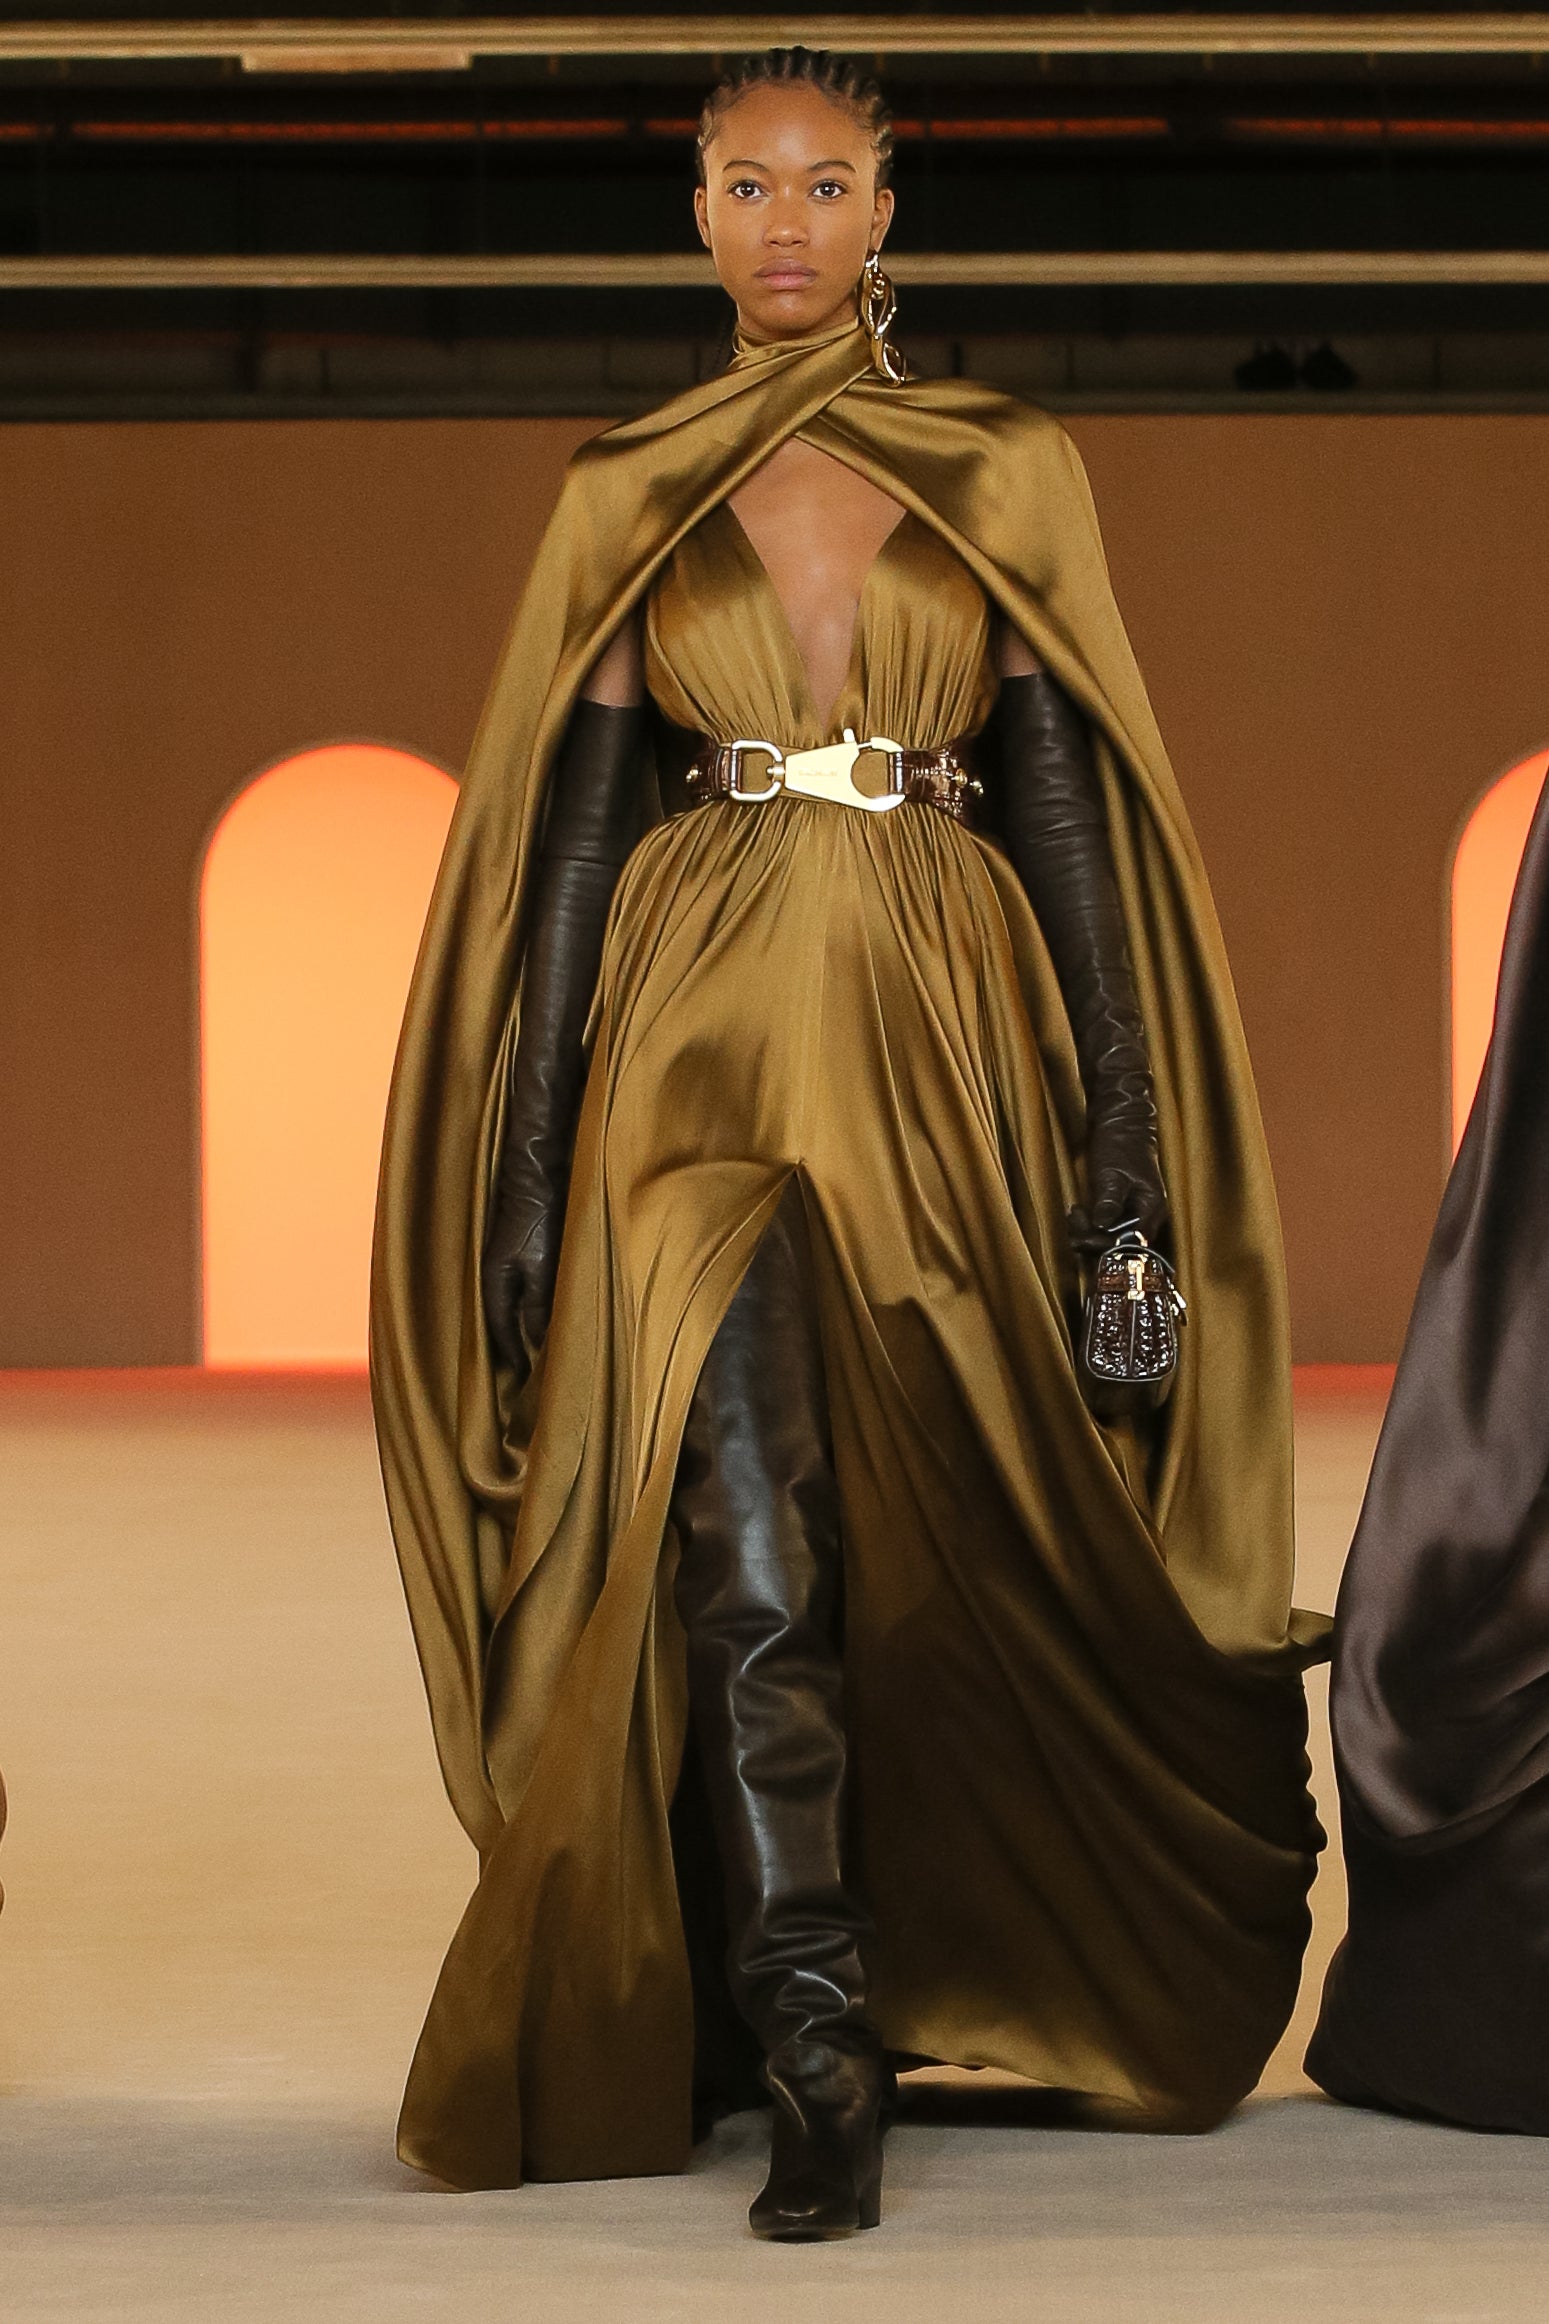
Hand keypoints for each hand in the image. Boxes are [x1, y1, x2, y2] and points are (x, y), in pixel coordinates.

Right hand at [481, 1188, 562, 1372]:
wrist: (539, 1178)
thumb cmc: (539, 1221)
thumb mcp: (540, 1268)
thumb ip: (538, 1305)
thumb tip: (538, 1340)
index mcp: (493, 1281)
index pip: (498, 1327)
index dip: (510, 1351)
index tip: (522, 1374)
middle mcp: (495, 1275)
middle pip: (503, 1318)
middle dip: (514, 1342)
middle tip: (530, 1368)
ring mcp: (507, 1263)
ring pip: (514, 1305)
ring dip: (525, 1324)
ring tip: (539, 1346)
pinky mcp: (521, 1253)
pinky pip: (524, 1290)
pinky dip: (532, 1306)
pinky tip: (546, 1312)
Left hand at [1069, 1111, 1167, 1255]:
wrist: (1120, 1122)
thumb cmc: (1120, 1144)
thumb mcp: (1111, 1174)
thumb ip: (1108, 1202)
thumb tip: (1103, 1227)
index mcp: (1151, 1208)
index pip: (1133, 1243)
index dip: (1108, 1246)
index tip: (1085, 1238)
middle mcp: (1146, 1215)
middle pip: (1122, 1245)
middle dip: (1094, 1238)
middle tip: (1074, 1224)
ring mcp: (1134, 1212)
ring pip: (1112, 1237)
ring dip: (1089, 1233)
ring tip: (1073, 1216)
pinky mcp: (1122, 1208)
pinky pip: (1107, 1227)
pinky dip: (1091, 1225)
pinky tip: (1078, 1215)